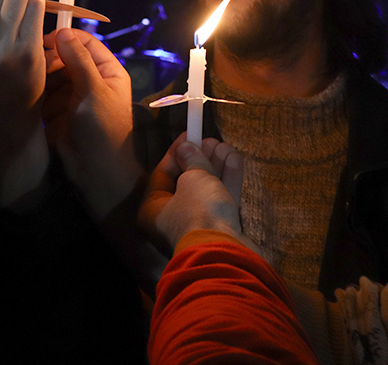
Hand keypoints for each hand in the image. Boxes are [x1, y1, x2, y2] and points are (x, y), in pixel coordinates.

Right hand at [41, 28, 139, 218]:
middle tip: (32, 64)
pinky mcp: (54, 109)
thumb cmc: (103, 129)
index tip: (43, 40)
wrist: (95, 171)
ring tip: (27, 79)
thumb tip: (62, 32)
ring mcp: (70, 94)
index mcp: (106, 70)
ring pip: (49, 73)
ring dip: (39, 75)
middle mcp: (88, 79)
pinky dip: (33, 90)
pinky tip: (24, 91)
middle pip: (63, 56)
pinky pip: (41, 92)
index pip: (84, 42)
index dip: (65, 38)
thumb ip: (78, 61)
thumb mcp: (94, 91)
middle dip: (48, 59)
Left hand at [139, 134, 248, 253]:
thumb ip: (191, 161)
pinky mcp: (220, 229)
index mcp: (152, 210)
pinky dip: (227, 181)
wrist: (226, 252)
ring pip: (206, 190)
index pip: (162, 174)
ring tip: (224, 145)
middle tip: (211, 140)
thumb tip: (186, 147)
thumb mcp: (193, 179)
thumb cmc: (198, 212)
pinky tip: (235, 159)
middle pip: (186, 181)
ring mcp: (197, 225)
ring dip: (216, 166)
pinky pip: (221, 200)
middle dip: (200, 158)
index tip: (189, 134)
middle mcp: (172, 219)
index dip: (177, 152)